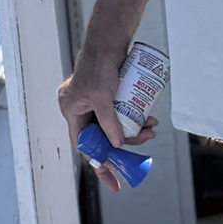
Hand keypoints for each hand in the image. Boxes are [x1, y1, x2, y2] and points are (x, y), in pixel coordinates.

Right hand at [59, 49, 158, 191]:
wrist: (109, 41)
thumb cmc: (100, 65)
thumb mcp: (103, 97)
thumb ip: (109, 122)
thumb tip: (117, 146)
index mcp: (71, 109)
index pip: (85, 145)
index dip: (100, 165)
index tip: (114, 183)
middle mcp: (79, 108)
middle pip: (102, 137)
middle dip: (125, 144)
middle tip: (144, 146)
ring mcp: (93, 102)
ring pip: (113, 127)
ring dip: (133, 131)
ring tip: (151, 128)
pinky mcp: (106, 96)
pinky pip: (119, 115)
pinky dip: (133, 119)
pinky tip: (148, 118)